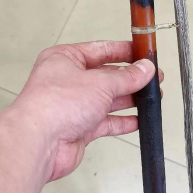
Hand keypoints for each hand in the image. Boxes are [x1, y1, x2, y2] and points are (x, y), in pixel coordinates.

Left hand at [14, 41, 163, 181]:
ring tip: (153, 97)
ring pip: (107, 99)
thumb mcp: (100, 83)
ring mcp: (73, 105)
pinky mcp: (78, 128)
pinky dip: (122, 121)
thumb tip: (145, 69)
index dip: (124, 51)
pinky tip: (139, 120)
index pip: (100, 50)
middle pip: (106, 76)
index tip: (144, 54)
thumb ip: (126, 77)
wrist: (39, 142)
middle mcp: (67, 80)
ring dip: (129, 99)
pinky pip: (105, 122)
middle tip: (154, 78)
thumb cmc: (56, 104)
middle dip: (130, 78)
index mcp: (65, 59)